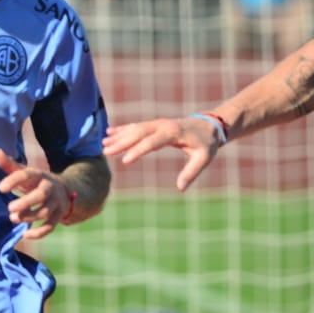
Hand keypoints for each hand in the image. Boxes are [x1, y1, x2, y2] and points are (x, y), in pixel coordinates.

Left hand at [0, 148, 73, 240]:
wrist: (64, 190)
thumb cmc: (36, 181)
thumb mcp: (25, 172)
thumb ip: (9, 164)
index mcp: (39, 175)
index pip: (27, 175)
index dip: (14, 180)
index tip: (0, 188)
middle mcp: (49, 188)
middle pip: (41, 195)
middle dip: (26, 203)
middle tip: (9, 208)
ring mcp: (56, 203)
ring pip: (45, 212)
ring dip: (29, 217)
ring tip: (12, 218)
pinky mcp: (58, 216)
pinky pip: (51, 227)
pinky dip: (39, 233)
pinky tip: (25, 235)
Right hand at [102, 117, 219, 191]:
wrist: (209, 125)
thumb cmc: (206, 144)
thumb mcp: (203, 158)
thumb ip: (191, 172)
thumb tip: (181, 189)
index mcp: (173, 132)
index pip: (152, 142)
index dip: (138, 151)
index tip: (124, 160)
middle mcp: (162, 125)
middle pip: (138, 133)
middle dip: (121, 142)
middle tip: (106, 151)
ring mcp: (157, 123)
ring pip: (134, 128)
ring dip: (119, 136)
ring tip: (104, 144)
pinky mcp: (155, 124)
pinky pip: (136, 126)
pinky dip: (123, 129)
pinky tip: (110, 133)